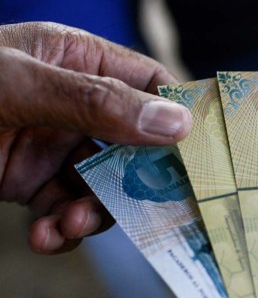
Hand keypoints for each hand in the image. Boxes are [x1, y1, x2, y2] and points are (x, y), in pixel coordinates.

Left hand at [0, 22, 191, 253]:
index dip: (178, 118)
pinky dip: (64, 230)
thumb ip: (96, 101)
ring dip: (94, 213)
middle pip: (138, 145)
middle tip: (138, 209)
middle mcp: (77, 103)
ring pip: (107, 185)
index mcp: (78, 60)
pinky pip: (70, 208)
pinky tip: (45, 236)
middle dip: (134, 181)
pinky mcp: (35, 182)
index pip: (151, 85)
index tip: (199, 156)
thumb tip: (175, 122)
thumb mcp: (18, 86)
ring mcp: (57, 145)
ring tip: (67, 227)